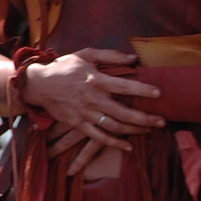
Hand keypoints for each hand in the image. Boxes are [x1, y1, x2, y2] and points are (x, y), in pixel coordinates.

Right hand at [21, 48, 161, 164]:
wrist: (37, 85)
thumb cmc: (65, 67)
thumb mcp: (87, 54)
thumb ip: (111, 56)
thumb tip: (134, 58)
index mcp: (96, 80)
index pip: (124, 86)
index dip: (143, 90)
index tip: (159, 93)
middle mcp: (92, 99)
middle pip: (123, 112)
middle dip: (145, 118)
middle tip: (162, 121)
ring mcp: (84, 114)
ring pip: (114, 126)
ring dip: (134, 130)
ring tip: (151, 130)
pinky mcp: (77, 124)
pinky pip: (98, 137)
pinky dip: (114, 143)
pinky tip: (129, 146)